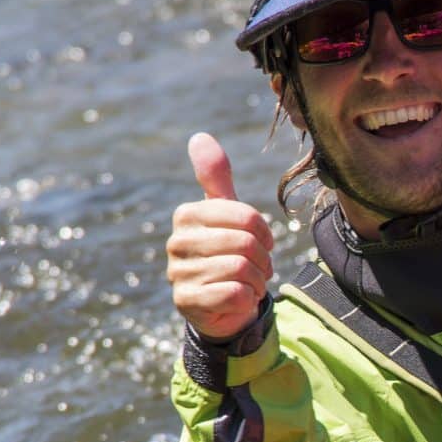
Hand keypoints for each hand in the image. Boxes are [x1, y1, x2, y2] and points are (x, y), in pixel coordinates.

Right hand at [166, 132, 274, 341]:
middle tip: (258, 267)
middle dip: (262, 259)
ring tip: (248, 282)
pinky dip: (248, 298)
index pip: (245, 217)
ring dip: (257, 280)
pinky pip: (235, 294)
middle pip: (245, 244)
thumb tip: (199, 136)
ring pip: (241, 270)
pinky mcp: (186, 302)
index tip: (263, 242)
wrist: (220, 304)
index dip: (264, 233)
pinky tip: (239, 299)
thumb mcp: (225, 213)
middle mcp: (176, 242)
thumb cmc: (226, 252)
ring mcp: (178, 273)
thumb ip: (216, 178)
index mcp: (187, 215)